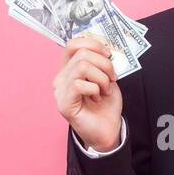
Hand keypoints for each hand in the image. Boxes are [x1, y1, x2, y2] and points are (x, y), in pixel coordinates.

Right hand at [53, 33, 121, 150]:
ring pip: (82, 67)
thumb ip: (102, 62)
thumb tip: (106, 49)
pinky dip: (95, 90)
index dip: (93, 44)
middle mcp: (61, 78)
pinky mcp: (64, 103)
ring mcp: (60, 91)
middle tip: (112, 78)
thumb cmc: (106, 105)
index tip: (109, 55)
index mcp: (70, 69)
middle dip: (104, 64)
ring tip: (105, 91)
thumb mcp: (107, 78)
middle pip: (82, 54)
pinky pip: (79, 85)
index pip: (73, 44)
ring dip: (101, 78)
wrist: (108, 130)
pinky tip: (97, 99)